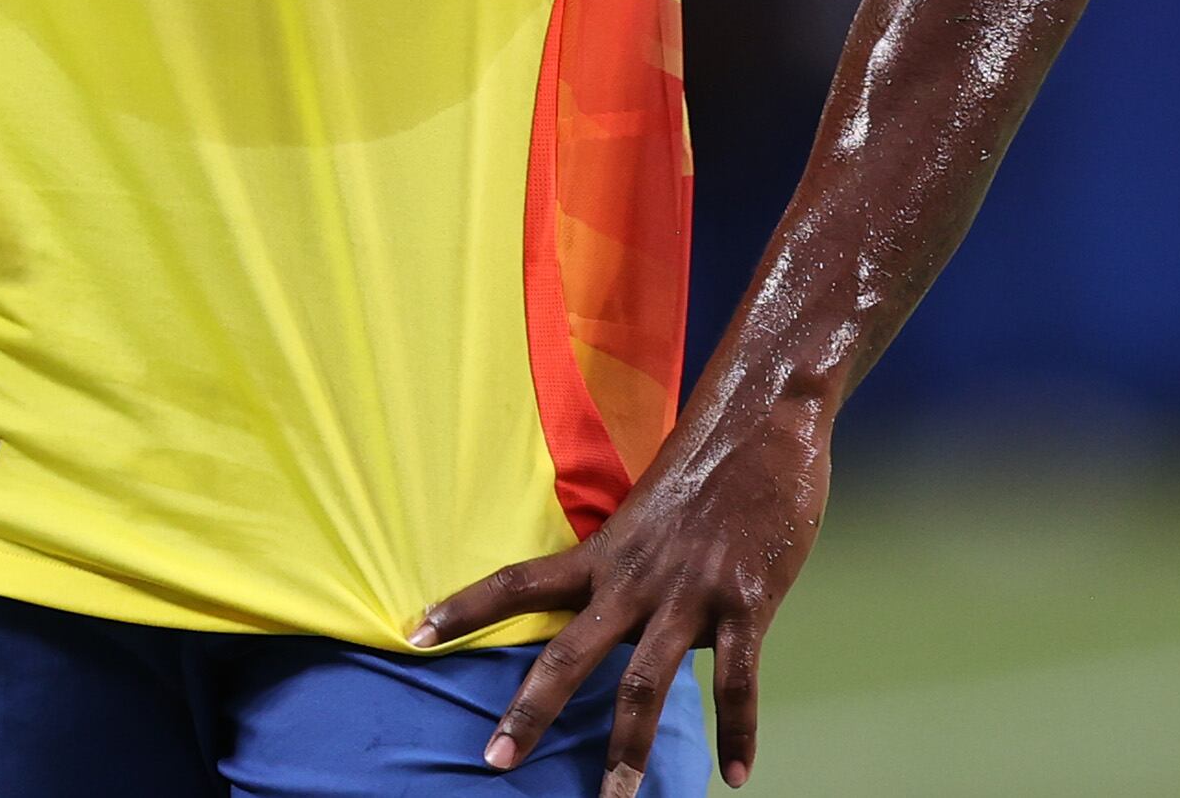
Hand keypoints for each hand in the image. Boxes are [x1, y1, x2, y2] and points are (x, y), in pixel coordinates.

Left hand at [411, 389, 831, 792]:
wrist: (765, 418)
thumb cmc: (709, 458)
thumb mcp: (648, 509)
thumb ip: (631, 562)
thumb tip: (630, 612)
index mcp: (606, 551)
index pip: (519, 581)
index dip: (465, 607)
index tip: (414, 633)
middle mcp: (637, 578)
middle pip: (569, 655)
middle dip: (529, 713)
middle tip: (494, 764)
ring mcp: (690, 593)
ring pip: (645, 687)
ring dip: (628, 752)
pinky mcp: (745, 605)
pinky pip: (737, 684)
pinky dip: (737, 735)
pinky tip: (734, 776)